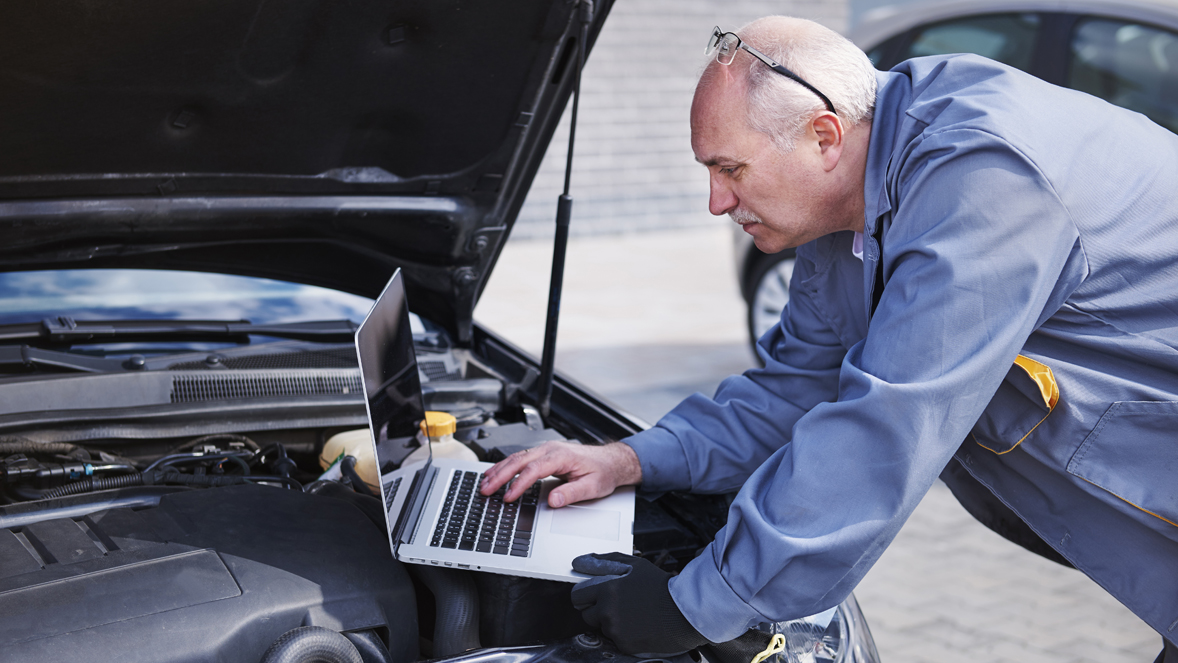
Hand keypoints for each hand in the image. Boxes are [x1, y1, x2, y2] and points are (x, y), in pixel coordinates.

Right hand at [479, 440, 640, 506]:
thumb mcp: (592, 486)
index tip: (508, 496)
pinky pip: (521, 459)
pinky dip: (506, 466)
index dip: (519, 484)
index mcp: (561, 455)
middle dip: (500, 475)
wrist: (611, 461)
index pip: (534, 470)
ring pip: (517, 458)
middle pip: (519, 460)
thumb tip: (553, 500)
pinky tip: (496, 474)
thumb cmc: (602, 472)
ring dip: (499, 470)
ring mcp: (546, 450)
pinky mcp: (544, 454)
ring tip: (484, 483)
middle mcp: (551, 449)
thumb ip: (572, 493)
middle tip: (486, 489)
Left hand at [570, 552, 708, 655]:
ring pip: (601, 627)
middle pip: (586, 614)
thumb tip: (580, 562)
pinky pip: (615, 639)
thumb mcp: (634, 566)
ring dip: (611, 622)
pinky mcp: (623, 644)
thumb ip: (604, 561)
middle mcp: (607, 611)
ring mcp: (615, 630)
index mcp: (607, 590)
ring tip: (633, 614)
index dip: (586, 594)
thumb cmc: (661, 587)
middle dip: (597, 609)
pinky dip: (623, 634)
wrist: (684, 612)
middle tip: (617, 604)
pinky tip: (638, 625)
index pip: (577, 595)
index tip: (594, 595)